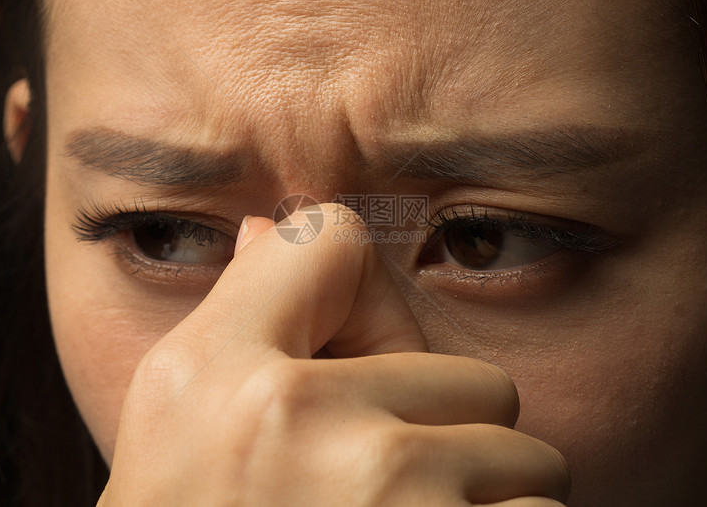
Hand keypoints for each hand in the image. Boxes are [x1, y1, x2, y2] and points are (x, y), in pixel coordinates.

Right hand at [97, 205, 569, 505]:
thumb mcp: (177, 423)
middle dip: (447, 441)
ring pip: (529, 464)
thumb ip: (242, 314)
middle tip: (382, 503)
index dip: (354, 300)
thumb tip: (279, 227)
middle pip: (474, 379)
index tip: (348, 360)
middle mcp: (302, 423)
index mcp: (223, 377)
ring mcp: (391, 503)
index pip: (335, 244)